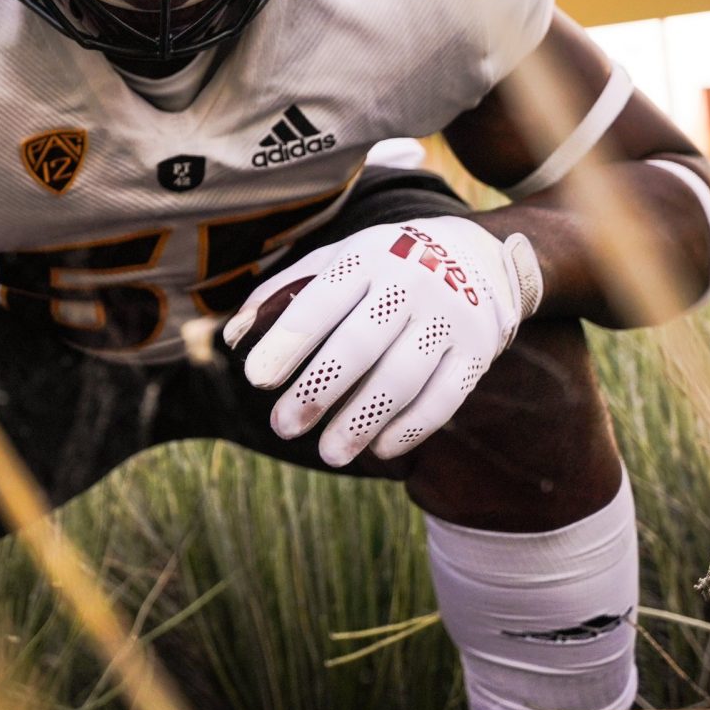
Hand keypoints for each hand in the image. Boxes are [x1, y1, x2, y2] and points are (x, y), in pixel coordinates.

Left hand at [223, 216, 542, 466]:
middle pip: (360, 344)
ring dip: (362, 421)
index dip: (288, 342)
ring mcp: (450, 317)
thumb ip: (281, 293)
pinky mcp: (479, 350)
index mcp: (366, 256)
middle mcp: (411, 282)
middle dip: (318, 390)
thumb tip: (231, 338)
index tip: (256, 379)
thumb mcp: (335, 260)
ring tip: (330, 454)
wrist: (477, 255)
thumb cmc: (383, 265)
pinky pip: (445, 397)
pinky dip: (412, 429)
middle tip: (283, 428)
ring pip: (403, 377)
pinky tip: (380, 450)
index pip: (321, 302)